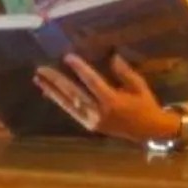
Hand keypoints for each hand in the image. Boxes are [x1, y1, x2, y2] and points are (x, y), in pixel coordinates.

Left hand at [35, 50, 180, 144]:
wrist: (148, 131)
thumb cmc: (145, 105)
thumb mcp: (139, 86)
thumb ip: (125, 72)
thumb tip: (113, 56)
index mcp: (113, 101)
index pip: (92, 82)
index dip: (80, 69)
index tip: (67, 57)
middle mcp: (100, 112)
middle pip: (74, 94)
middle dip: (57, 81)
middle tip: (41, 69)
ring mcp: (93, 121)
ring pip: (69, 104)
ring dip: (52, 91)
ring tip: (38, 79)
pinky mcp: (90, 125)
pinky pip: (72, 112)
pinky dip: (60, 101)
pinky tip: (48, 92)